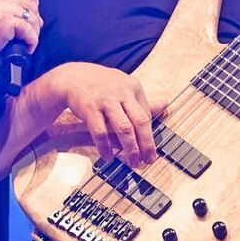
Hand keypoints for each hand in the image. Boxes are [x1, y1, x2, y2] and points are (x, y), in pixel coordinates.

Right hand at [0, 0, 41, 53]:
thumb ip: (11, 4)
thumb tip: (38, 17)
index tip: (35, 9)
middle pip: (29, 2)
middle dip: (35, 18)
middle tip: (33, 30)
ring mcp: (0, 5)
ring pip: (31, 16)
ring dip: (34, 31)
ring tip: (30, 39)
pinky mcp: (5, 20)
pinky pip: (27, 29)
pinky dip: (31, 39)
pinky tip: (28, 46)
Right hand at [45, 62, 161, 166]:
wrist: (73, 77)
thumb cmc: (103, 86)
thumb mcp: (125, 88)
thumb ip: (143, 101)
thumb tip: (166, 105)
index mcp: (133, 87)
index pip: (146, 115)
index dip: (149, 136)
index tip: (151, 151)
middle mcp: (122, 93)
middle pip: (140, 122)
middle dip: (147, 144)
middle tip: (149, 161)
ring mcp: (106, 101)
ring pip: (124, 128)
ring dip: (130, 149)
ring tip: (133, 162)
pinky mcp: (90, 109)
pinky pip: (100, 132)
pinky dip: (105, 147)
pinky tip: (108, 156)